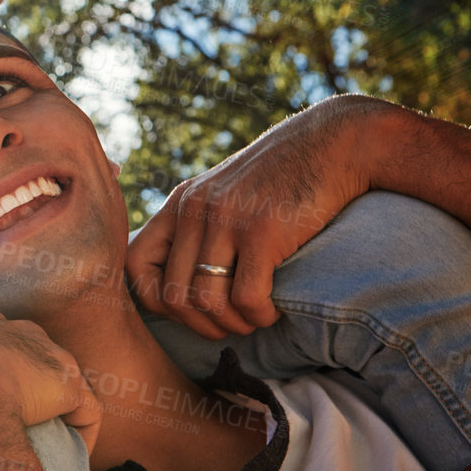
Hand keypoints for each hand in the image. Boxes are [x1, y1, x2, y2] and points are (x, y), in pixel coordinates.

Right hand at [0, 312, 100, 470]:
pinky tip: (71, 452)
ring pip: (51, 372)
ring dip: (50, 401)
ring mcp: (30, 352)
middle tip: (9, 413)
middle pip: (13, 343)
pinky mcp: (62, 381)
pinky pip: (83, 406)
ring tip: (43, 437)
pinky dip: (81, 429)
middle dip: (16, 371)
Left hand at [125, 95, 385, 338]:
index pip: (135, 264)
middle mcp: (194, 210)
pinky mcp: (262, 231)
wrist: (335, 143)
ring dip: (231, 324)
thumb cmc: (285, 178)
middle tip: (228, 327)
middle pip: (172, 294)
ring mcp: (226, 220)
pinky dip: (258, 316)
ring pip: (206, 301)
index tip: (189, 309)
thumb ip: (201, 226)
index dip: (156, 299)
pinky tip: (273, 311)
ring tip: (252, 321)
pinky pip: (245, 298)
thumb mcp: (227, 194)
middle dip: (200, 325)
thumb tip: (184, 282)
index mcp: (180, 203)